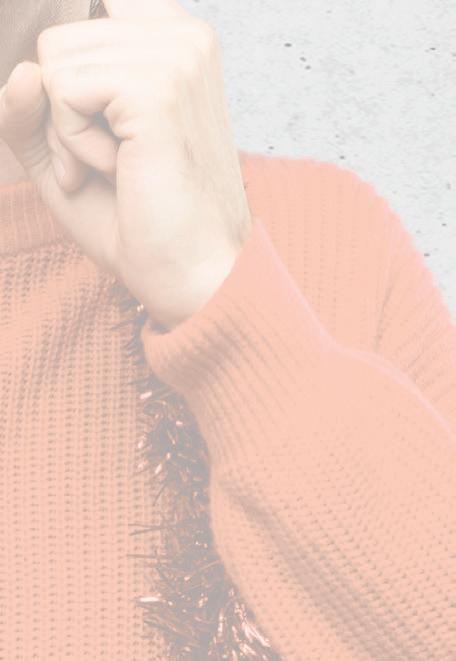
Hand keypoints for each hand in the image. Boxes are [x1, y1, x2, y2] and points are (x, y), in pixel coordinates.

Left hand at [0, 0, 252, 329]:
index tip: (107, 126)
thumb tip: (23, 72)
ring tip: (122, 170)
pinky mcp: (157, 87)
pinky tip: (119, 173)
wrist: (192, 274)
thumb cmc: (144, 220)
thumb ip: (36, 106)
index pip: (89, 15)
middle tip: (117, 165)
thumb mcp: (71, 153)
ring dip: (70, 134)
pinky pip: (62, 90)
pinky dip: (74, 144)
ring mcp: (177, 57)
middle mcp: (185, 37)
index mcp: (178, 44)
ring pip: (55, 62)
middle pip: (60, 42)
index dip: (75, 79)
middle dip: (67, 115)